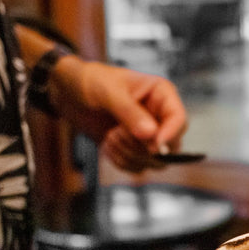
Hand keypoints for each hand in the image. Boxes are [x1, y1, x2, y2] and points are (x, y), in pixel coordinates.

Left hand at [50, 58, 188, 172]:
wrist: (69, 92)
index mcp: (161, 95)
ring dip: (128, 154)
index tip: (153, 147)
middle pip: (170, 147)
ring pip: (154, 162)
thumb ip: (130, 113)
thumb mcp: (109, 93)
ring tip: (109, 136)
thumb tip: (151, 136)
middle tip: (116, 133)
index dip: (170, 136)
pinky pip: (137, 167)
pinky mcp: (134, 149)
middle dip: (142, 148)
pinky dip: (120, 161)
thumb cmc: (91, 82)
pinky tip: (107, 144)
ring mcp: (148, 135)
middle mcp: (160, 117)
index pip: (179, 120)